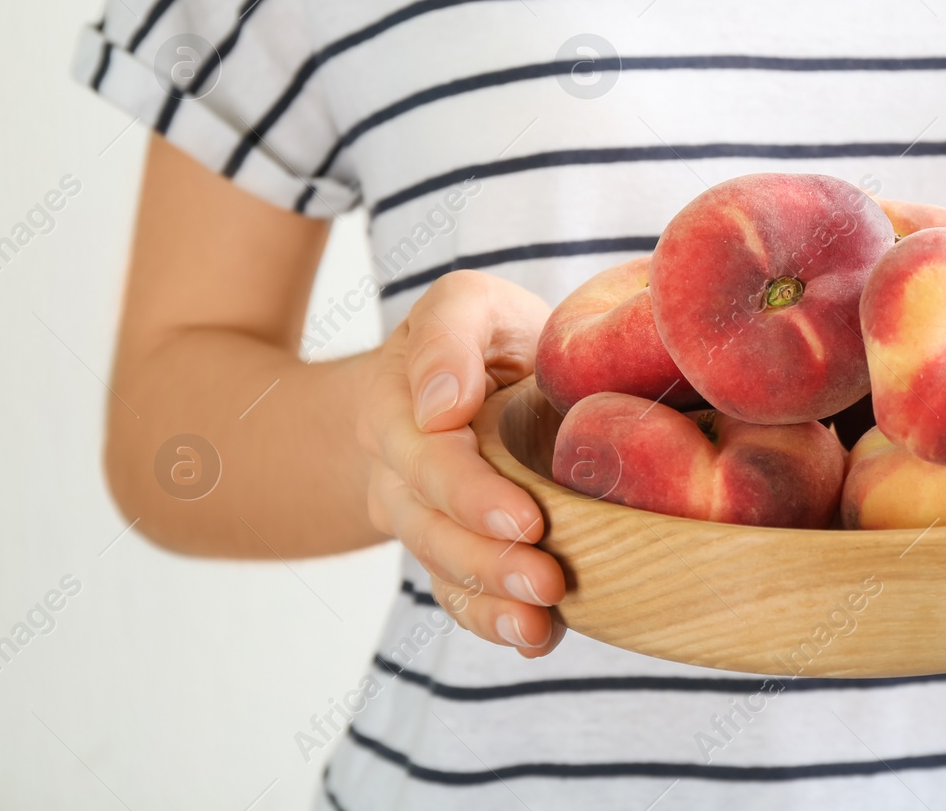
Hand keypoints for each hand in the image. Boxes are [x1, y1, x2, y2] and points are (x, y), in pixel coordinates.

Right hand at [357, 270, 566, 656]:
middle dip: (486, 559)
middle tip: (548, 580)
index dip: (470, 493)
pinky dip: (490, 622)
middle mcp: (398, 469)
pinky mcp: (449, 550)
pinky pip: (455, 596)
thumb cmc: (479, 339)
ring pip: (441, 567)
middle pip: (430, 525)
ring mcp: (419, 517)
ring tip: (538, 623)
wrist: (452, 380)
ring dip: (490, 599)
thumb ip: (450, 336)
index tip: (526, 519)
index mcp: (397, 405)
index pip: (427, 456)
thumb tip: (441, 407)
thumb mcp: (465, 305)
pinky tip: (535, 638)